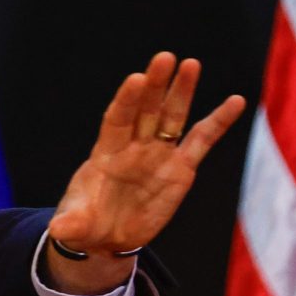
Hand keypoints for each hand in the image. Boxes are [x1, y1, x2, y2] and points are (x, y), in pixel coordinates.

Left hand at [44, 52, 245, 294]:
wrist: (106, 238)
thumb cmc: (85, 224)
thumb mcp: (73, 226)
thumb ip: (70, 224)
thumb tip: (60, 230)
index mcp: (105, 154)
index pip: (116, 120)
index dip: (126, 100)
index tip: (136, 78)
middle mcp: (133, 148)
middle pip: (146, 110)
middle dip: (156, 85)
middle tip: (165, 57)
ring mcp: (158, 155)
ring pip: (172, 117)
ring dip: (182, 92)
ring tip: (190, 64)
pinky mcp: (180, 169)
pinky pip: (201, 141)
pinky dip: (218, 121)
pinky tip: (236, 101)